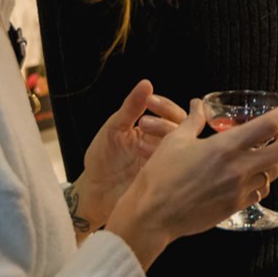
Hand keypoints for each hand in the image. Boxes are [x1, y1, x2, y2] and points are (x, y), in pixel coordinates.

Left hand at [70, 80, 185, 232]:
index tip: (151, 101)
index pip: (173, 113)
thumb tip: (146, 83)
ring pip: (180, 146)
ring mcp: (167, 162)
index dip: (165, 106)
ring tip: (138, 145)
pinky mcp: (166, 180)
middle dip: (164, 122)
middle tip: (143, 124)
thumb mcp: (114, 128)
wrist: (95, 193)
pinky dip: (162, 160)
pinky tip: (145, 161)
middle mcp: (164, 145)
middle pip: (182, 128)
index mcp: (154, 129)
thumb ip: (131, 107)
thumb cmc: (103, 159)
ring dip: (162, 140)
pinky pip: (175, 167)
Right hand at [106, 97, 277, 268]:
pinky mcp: (235, 207)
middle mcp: (238, 168)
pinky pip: (259, 192)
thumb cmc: (160, 177)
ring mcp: (239, 190)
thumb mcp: (175, 140)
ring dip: (272, 161)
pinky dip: (260, 182)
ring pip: (272, 173)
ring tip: (263, 154)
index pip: (269, 126)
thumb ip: (193, 120)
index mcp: (225, 146)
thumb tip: (197, 105)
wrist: (152, 215)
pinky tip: (249, 177)